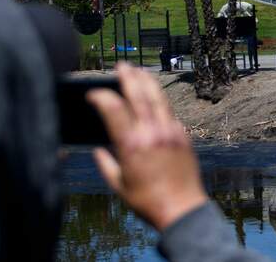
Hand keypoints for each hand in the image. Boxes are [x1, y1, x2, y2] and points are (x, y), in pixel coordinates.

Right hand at [87, 62, 207, 230]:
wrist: (182, 208)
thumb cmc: (147, 201)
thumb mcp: (118, 186)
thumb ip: (106, 164)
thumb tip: (97, 150)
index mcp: (131, 145)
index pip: (114, 108)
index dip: (101, 96)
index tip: (92, 95)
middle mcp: (151, 133)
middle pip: (139, 95)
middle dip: (128, 77)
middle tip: (121, 66)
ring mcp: (170, 131)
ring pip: (158, 97)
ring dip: (147, 81)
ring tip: (139, 71)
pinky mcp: (183, 135)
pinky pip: (169, 110)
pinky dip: (160, 99)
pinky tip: (154, 95)